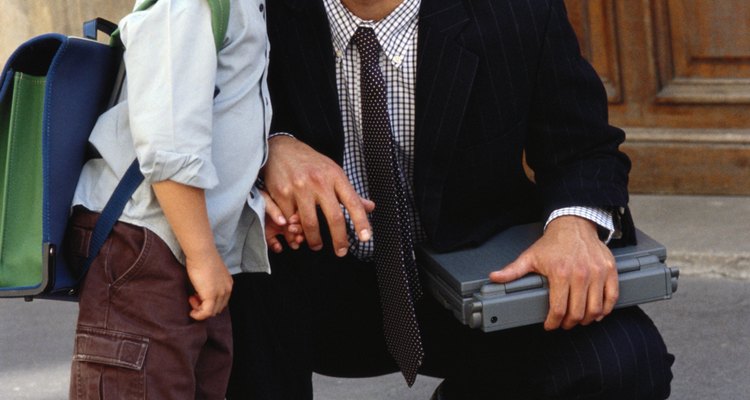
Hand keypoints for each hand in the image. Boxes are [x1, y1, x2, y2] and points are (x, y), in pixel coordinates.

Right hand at [185, 249, 233, 320]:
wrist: (202, 253)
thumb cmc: (202, 258)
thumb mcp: (210, 273)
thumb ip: (210, 283)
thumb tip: (200, 291)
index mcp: (228, 284)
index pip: (221, 301)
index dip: (209, 302)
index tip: (197, 295)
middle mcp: (227, 290)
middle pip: (217, 308)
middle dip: (204, 306)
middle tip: (193, 297)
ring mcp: (220, 293)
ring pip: (212, 311)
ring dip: (200, 309)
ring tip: (191, 299)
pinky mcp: (211, 296)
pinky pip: (206, 313)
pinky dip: (198, 315)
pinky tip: (191, 312)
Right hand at [262, 135, 374, 256]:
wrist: (280, 149)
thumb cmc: (310, 163)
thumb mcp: (333, 172)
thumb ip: (350, 193)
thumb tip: (370, 207)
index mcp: (335, 176)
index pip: (353, 202)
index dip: (361, 222)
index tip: (365, 237)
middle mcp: (319, 181)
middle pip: (334, 217)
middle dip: (339, 239)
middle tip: (341, 251)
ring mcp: (300, 187)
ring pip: (310, 223)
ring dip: (314, 240)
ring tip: (316, 245)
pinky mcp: (282, 194)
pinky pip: (290, 220)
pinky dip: (294, 231)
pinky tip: (297, 233)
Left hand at [489, 216, 617, 329]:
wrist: (573, 225)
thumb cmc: (553, 243)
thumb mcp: (530, 256)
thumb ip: (513, 270)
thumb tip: (495, 277)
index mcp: (560, 273)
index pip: (558, 309)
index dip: (553, 323)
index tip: (550, 325)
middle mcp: (580, 274)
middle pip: (577, 312)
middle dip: (568, 323)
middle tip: (564, 324)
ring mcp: (597, 273)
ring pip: (595, 309)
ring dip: (586, 319)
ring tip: (579, 320)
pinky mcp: (609, 270)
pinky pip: (612, 297)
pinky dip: (606, 309)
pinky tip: (597, 312)